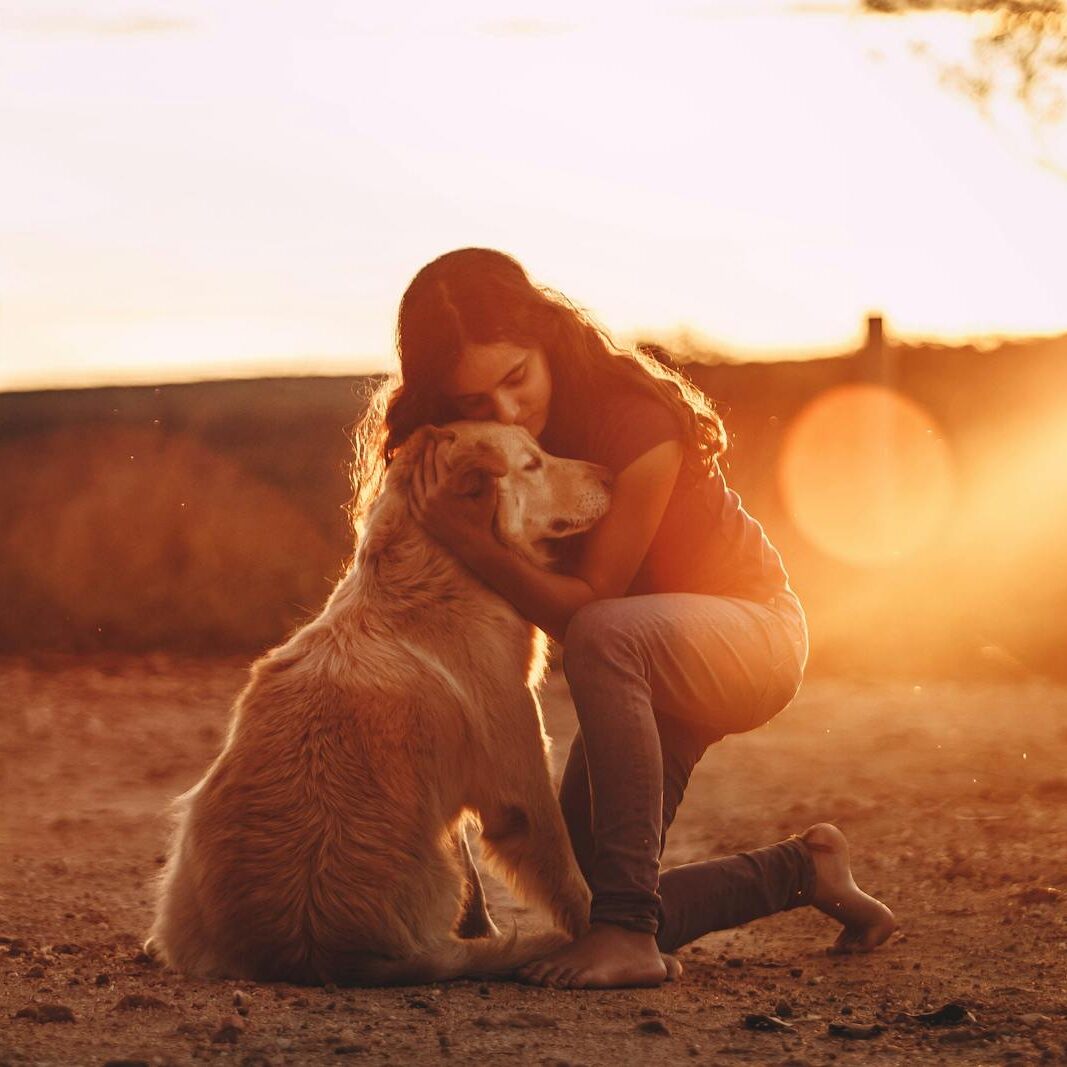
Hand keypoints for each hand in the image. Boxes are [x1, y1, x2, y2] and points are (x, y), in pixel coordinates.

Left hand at [410, 436, 497, 554]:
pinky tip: (414, 477)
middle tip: (429, 442)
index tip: (442, 439)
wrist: (473, 547)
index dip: (441, 448)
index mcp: (448, 489)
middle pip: (426, 468)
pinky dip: (412, 484)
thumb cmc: (483, 519)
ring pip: (416, 480)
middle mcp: (432, 497)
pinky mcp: (420, 518)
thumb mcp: (489, 495)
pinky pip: (411, 496)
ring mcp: (424, 509)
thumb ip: (488, 474)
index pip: (440, 461)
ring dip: (418, 466)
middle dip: (428, 453)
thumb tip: (487, 454)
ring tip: (421, 456)